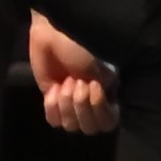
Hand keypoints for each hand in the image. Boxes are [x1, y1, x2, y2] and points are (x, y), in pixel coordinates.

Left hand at [28, 15, 115, 134]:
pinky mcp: (52, 98)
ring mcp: (70, 102)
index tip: (94, 85)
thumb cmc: (82, 45)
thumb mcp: (101, 68)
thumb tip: (103, 103)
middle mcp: (90, 102)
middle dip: (81, 106)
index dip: (100, 110)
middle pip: (89, 128)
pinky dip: (52, 106)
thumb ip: (105, 90)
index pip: (108, 123)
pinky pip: (53, 120)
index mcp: (108, 94)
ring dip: (66, 104)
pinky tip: (54, 87)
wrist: (55, 32)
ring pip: (70, 125)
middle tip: (77, 82)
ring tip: (65, 82)